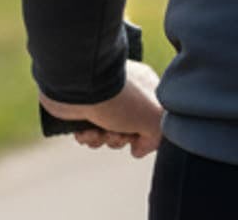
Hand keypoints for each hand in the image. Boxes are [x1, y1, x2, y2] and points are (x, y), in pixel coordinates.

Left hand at [40, 60, 165, 158]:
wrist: (83, 88)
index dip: (145, 133)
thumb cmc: (122, 99)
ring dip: (104, 139)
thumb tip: (138, 149)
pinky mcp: (81, 108)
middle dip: (121, 138)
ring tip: (100, 131)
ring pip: (107, 133)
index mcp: (145, 88)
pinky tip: (87, 130)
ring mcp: (102, 100)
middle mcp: (124, 93)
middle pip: (128, 129)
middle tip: (118, 133)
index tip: (138, 136)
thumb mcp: (155, 120)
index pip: (150, 118)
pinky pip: (87, 132)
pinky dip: (87, 136)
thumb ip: (156, 138)